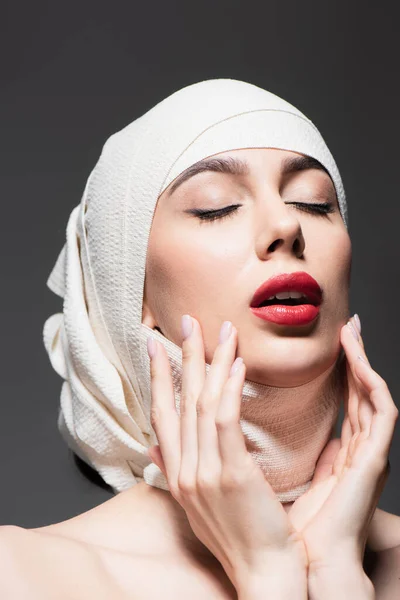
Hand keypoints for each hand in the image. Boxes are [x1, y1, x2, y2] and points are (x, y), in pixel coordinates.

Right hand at [147, 316, 306, 589]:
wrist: (260, 574)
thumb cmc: (235, 536)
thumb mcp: (193, 505)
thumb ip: (172, 472)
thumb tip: (153, 448)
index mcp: (174, 474)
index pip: (160, 415)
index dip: (156, 377)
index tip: (155, 346)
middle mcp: (183, 469)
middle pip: (180, 400)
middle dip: (183, 357)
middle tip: (187, 321)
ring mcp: (204, 471)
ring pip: (202, 404)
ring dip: (212, 363)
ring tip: (223, 331)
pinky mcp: (231, 473)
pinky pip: (226, 421)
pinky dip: (229, 390)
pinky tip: (237, 365)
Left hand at [287, 315, 397, 573]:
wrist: (305, 564)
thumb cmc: (298, 528)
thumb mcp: (298, 480)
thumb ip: (303, 457)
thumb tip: (281, 437)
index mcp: (344, 454)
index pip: (345, 402)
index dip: (341, 372)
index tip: (330, 345)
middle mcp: (360, 451)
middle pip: (361, 393)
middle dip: (355, 358)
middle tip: (348, 326)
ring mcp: (370, 455)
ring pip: (372, 396)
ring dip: (364, 361)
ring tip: (352, 331)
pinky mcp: (373, 461)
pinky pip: (381, 413)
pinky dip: (371, 385)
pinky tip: (357, 362)